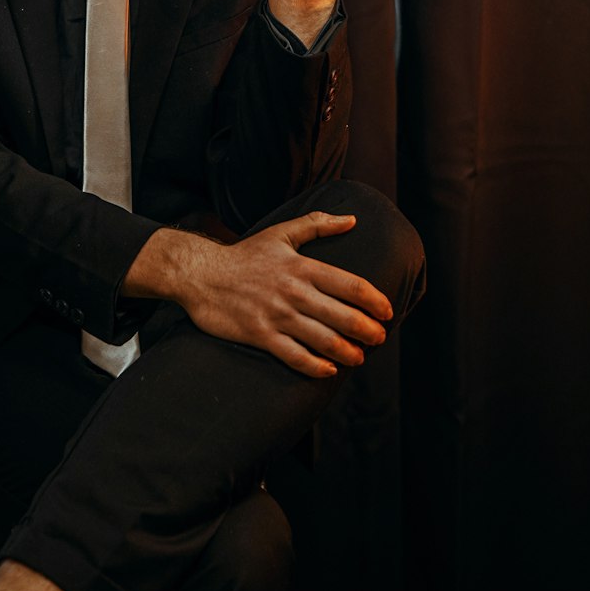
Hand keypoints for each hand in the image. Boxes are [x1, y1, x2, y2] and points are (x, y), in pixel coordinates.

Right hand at [123, 213, 392, 377]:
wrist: (201, 274)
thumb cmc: (244, 254)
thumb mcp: (281, 232)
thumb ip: (317, 224)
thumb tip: (351, 219)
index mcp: (302, 266)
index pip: (351, 285)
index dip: (375, 301)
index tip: (387, 312)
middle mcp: (294, 291)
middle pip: (343, 316)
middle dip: (368, 331)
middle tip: (379, 339)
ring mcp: (277, 315)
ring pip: (324, 340)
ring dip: (347, 352)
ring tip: (358, 357)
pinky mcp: (260, 335)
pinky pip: (295, 356)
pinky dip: (316, 366)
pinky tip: (328, 371)